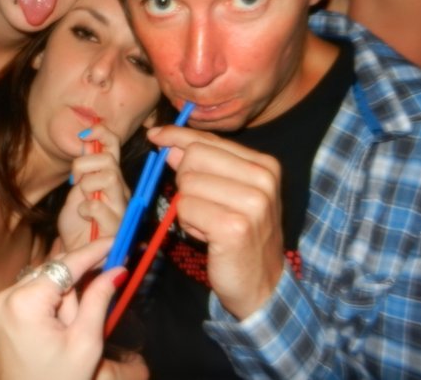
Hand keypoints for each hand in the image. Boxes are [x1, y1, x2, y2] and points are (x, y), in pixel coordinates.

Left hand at [0, 239, 126, 379]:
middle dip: (81, 279)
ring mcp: (0, 302)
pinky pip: (33, 290)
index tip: (118, 241)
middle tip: (106, 288)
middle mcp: (6, 295)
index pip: (67, 264)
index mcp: (25, 303)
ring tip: (71, 328)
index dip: (95, 250)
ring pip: (46, 278)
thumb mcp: (85, 343)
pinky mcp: (0, 310)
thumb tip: (117, 270)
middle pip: (55, 269)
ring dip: (66, 292)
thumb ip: (99, 300)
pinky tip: (61, 323)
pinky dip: (52, 298)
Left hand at [58, 124, 129, 250]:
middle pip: (109, 160)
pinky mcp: (117, 226)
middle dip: (84, 165)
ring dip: (87, 185)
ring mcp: (121, 207)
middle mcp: (121, 189)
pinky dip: (85, 208)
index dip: (102, 133)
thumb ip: (84, 168)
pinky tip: (83, 216)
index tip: (83, 134)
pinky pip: (98, 206)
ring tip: (82, 199)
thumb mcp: (76, 189)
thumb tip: (86, 140)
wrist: (75, 252)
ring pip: (109, 177)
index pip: (113, 146)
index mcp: (111, 176)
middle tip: (76, 181)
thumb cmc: (77, 223)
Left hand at [147, 125, 284, 318]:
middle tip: (203, 205)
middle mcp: (263, 179)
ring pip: (187, 183)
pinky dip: (188, 224)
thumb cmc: (242, 236)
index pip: (209, 140)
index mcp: (265, 165)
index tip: (156, 135)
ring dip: (188, 206)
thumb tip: (169, 145)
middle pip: (194, 156)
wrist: (263, 285)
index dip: (177, 137)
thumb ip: (203, 165)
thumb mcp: (228, 192)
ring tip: (209, 223)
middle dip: (185, 180)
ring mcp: (252, 203)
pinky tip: (208, 236)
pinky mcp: (234, 227)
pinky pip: (186, 209)